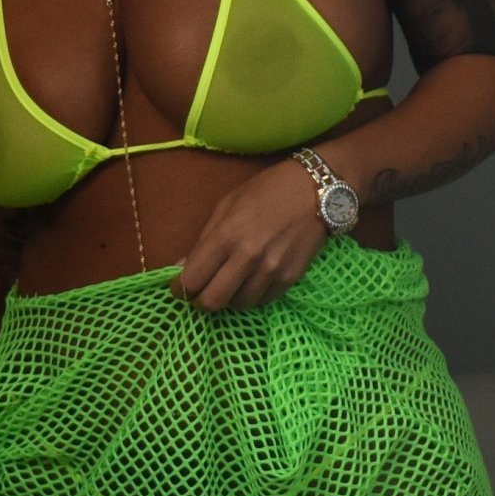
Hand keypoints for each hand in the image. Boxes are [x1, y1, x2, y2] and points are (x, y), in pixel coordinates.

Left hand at [175, 158, 325, 310]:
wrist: (316, 190)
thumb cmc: (267, 190)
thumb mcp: (227, 204)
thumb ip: (203, 239)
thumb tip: (181, 267)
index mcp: (226, 235)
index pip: (193, 279)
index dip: (180, 289)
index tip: (178, 289)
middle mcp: (247, 257)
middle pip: (213, 302)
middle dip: (200, 302)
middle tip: (200, 293)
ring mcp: (271, 271)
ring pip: (238, 305)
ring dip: (228, 298)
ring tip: (229, 283)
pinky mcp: (290, 278)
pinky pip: (262, 301)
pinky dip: (252, 296)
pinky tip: (252, 280)